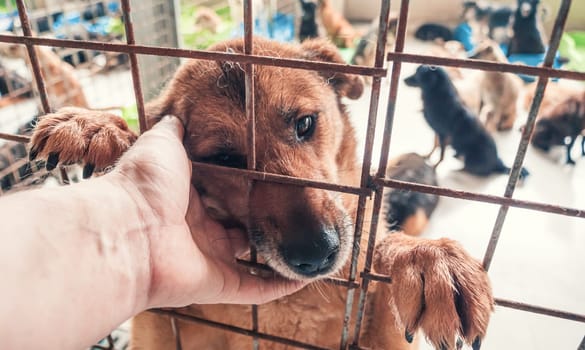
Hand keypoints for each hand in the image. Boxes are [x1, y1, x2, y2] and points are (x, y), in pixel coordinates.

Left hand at [109, 116, 305, 308]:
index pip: (224, 193)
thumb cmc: (143, 184)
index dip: (247, 186)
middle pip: (239, 227)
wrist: (127, 229)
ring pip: (251, 260)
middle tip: (299, 208)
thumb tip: (178, 111)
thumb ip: (176, 129)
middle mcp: (198, 231)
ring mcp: (208, 259)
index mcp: (187, 198)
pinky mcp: (216, 284)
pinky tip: (305, 276)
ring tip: (309, 243)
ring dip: (278, 253)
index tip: (273, 175)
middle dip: (266, 220)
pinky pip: (254, 289)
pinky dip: (279, 286)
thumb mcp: (163, 142)